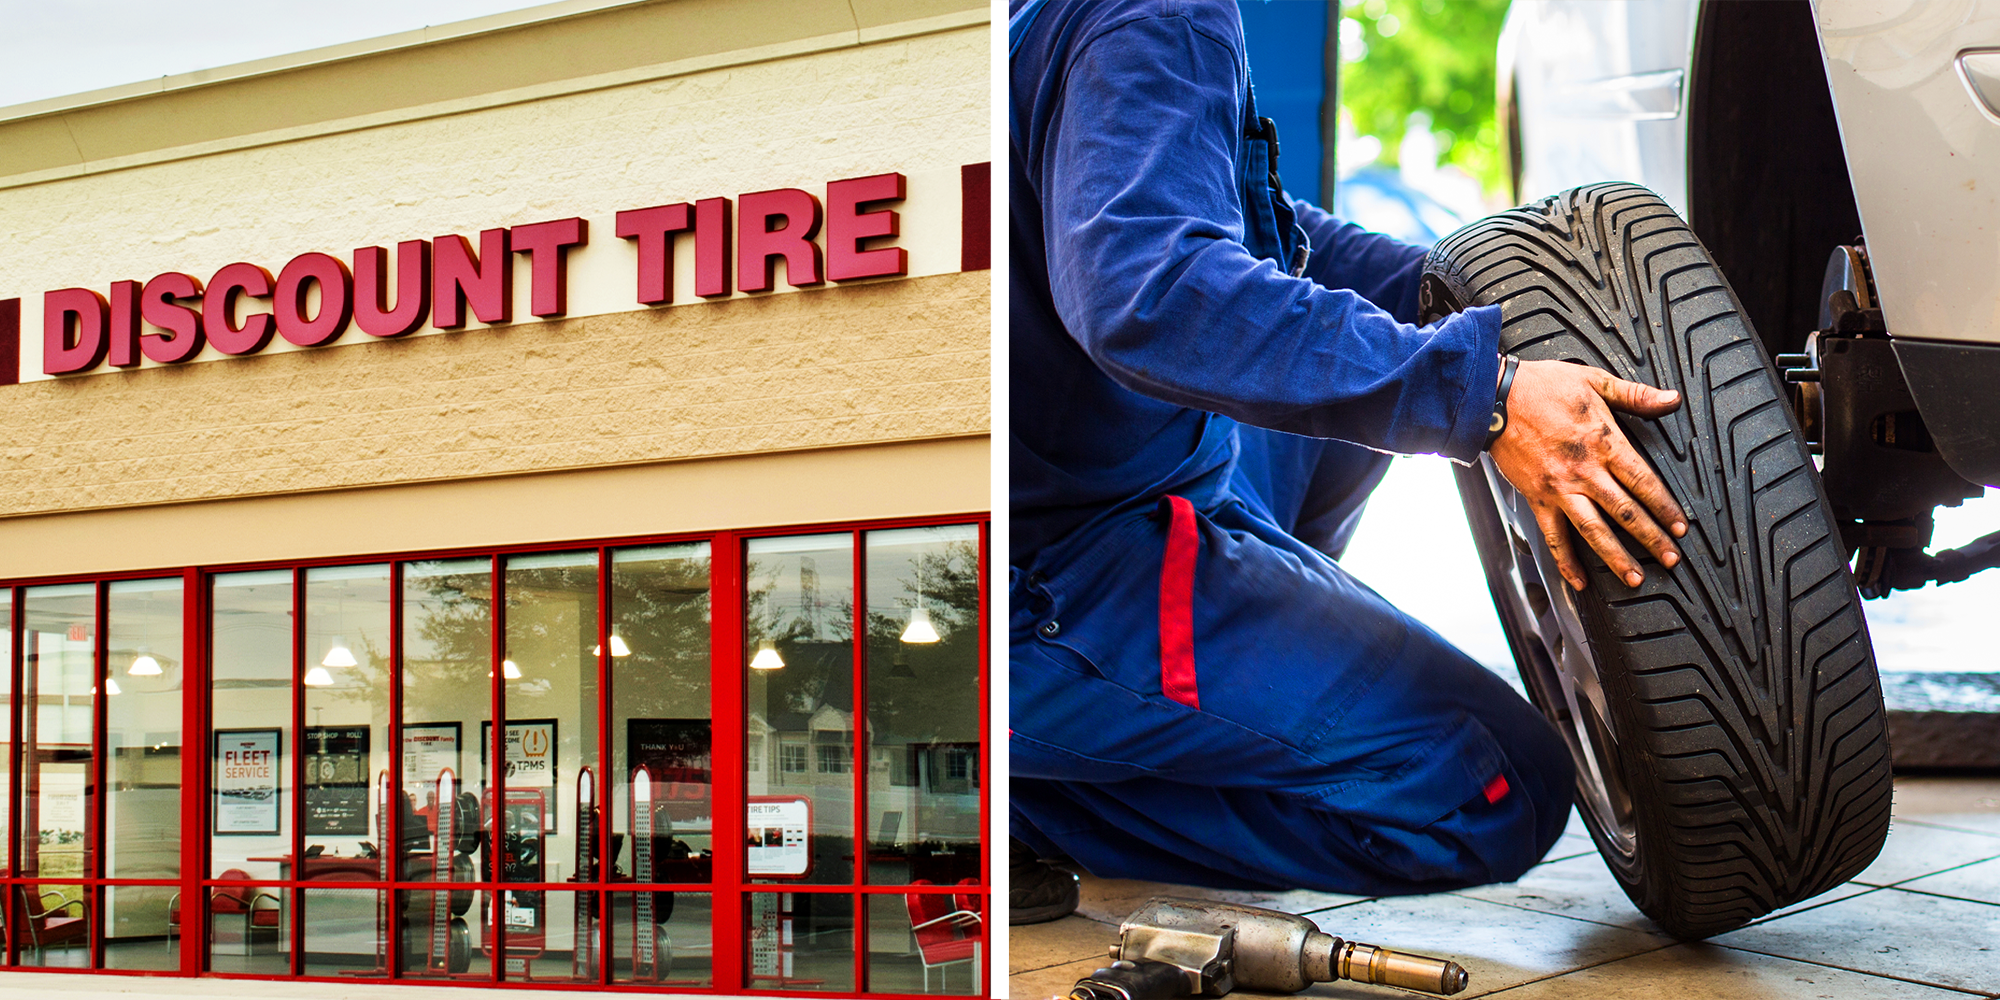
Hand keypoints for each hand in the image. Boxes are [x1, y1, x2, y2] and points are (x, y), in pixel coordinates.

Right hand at [1489, 359, 1687, 590]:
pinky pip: (1554, 536)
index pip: (1643, 481)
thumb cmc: (1541, 387)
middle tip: (1670, 559)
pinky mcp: (1537, 498)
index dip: (1665, 507)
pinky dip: (1565, 561)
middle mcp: (1584, 471)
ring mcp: (1559, 488)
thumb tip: (1671, 399)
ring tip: (1634, 578)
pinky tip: (1579, 580)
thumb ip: (1636, 394)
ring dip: (1615, 558)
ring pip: (1593, 531)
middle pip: (1625, 512)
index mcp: (1603, 442)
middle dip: (1651, 539)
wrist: (1493, 398)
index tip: (1680, 526)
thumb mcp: (1594, 381)